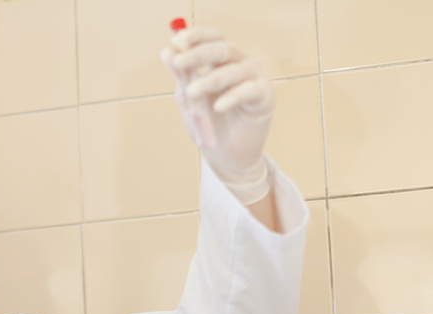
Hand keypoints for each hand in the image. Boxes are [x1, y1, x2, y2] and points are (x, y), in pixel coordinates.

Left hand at [161, 27, 275, 204]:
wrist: (226, 157)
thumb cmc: (209, 126)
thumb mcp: (189, 100)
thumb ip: (181, 77)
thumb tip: (167, 51)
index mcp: (220, 63)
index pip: (211, 39)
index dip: (196, 36)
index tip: (177, 41)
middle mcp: (239, 66)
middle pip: (222, 49)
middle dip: (198, 54)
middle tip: (179, 62)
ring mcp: (254, 80)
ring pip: (234, 70)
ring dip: (210, 80)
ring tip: (192, 93)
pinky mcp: (265, 97)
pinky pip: (249, 91)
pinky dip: (232, 97)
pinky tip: (218, 107)